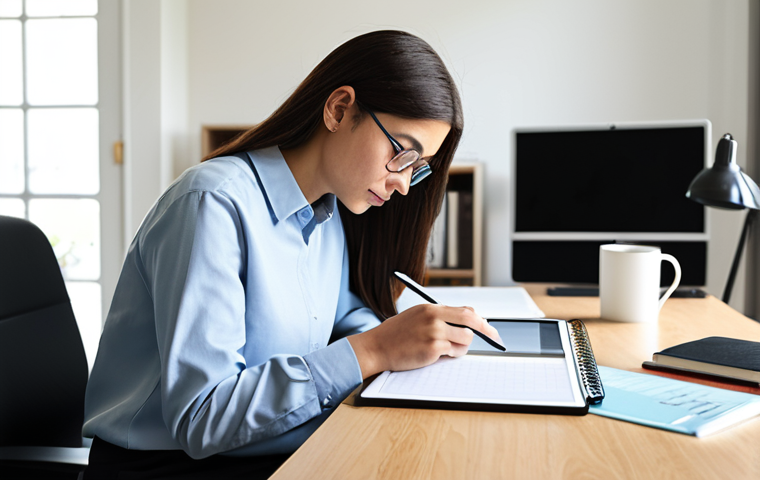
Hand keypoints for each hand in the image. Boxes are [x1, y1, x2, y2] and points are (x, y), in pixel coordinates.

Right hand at [347, 304, 502, 378]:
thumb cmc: (395, 335)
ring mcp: (434, 332)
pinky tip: (439, 355)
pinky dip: (452, 355)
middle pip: (470, 320)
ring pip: (465, 339)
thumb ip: (438, 317)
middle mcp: (434, 317)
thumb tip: (464, 319)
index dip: (479, 319)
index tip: (487, 326)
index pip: (464, 310)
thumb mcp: (416, 317)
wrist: (376, 347)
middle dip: (486, 330)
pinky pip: (455, 352)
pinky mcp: (433, 348)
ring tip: (448, 350)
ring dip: (463, 347)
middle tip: (494, 337)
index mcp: (430, 308)